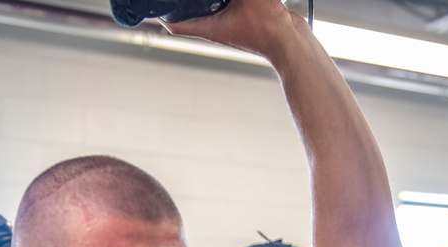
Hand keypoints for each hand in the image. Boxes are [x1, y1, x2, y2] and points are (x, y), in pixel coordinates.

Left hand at [158, 0, 298, 59]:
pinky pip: (226, 6)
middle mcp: (217, 27)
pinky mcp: (244, 19)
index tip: (156, 5)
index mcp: (210, 26)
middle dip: (182, 3)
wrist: (291, 41)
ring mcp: (230, 24)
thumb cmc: (268, 27)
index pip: (176, 24)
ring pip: (208, 9)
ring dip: (203, 0)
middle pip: (190, 16)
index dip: (163, 14)